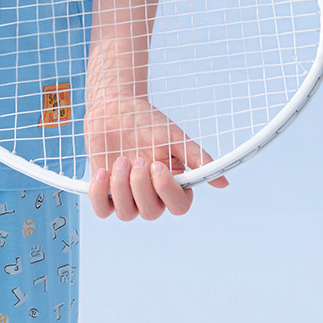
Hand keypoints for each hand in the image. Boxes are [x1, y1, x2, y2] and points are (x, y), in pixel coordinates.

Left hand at [84, 92, 228, 220]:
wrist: (114, 108)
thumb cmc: (146, 121)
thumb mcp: (173, 135)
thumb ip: (196, 157)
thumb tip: (223, 184)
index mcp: (172, 183)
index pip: (179, 206)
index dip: (167, 191)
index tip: (157, 165)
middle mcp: (152, 195)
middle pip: (151, 213)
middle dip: (141, 186)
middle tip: (138, 158)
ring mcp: (127, 197)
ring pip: (127, 214)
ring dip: (121, 186)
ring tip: (121, 159)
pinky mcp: (105, 194)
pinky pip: (101, 210)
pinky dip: (99, 193)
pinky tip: (102, 172)